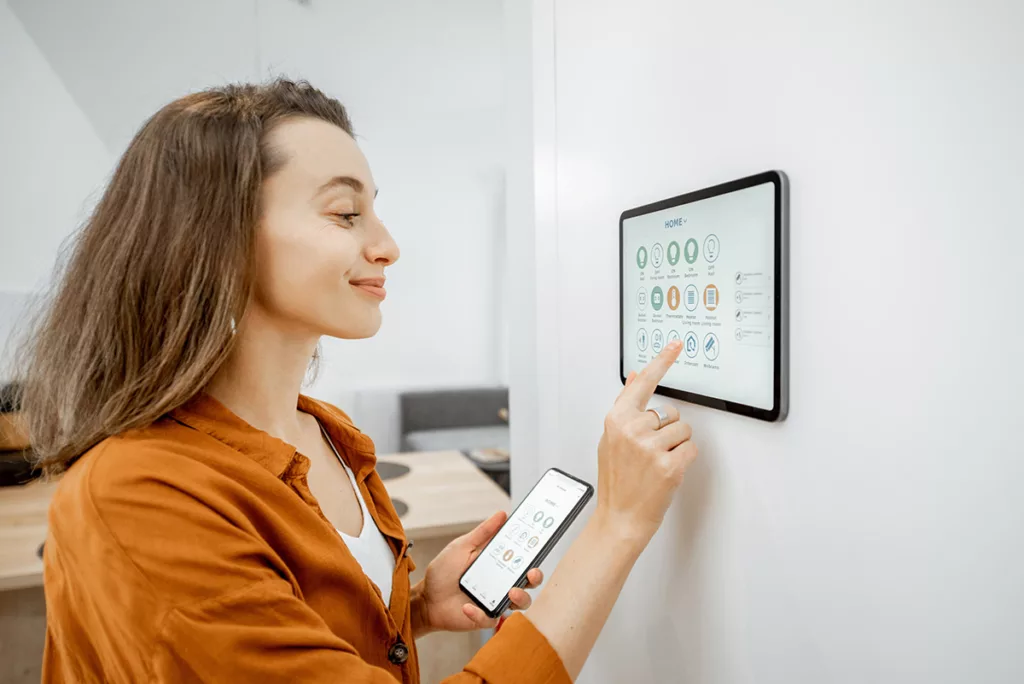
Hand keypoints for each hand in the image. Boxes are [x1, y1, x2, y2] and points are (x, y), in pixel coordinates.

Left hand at [411, 511, 542, 636]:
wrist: (426, 598)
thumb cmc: (444, 571)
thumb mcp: (462, 547)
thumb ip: (483, 533)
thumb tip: (502, 514)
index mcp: (498, 564)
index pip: (523, 559)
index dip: (534, 554)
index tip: (539, 545)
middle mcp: (500, 583)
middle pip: (529, 582)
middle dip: (535, 577)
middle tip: (531, 572)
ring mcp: (494, 601)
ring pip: (520, 603)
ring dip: (520, 598)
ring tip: (511, 592)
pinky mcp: (484, 618)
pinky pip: (491, 619)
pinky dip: (478, 613)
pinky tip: (466, 607)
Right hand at [596, 340, 697, 543]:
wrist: (619, 518)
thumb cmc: (616, 480)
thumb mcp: (611, 439)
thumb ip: (625, 406)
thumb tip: (635, 375)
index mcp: (617, 420)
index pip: (643, 382)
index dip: (662, 361)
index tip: (675, 344)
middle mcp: (633, 430)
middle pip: (671, 413)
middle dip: (668, 431)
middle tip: (650, 453)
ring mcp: (650, 448)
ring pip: (684, 431)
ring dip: (677, 446)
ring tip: (657, 464)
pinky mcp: (668, 466)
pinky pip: (691, 449)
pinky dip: (684, 460)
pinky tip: (667, 472)